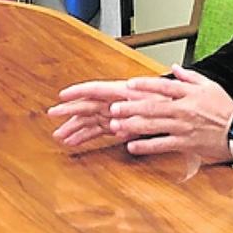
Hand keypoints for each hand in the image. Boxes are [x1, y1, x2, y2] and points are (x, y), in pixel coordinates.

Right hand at [48, 79, 168, 145]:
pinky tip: (74, 142)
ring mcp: (115, 113)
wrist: (179, 112)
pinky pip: (97, 130)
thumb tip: (115, 121)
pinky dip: (85, 136)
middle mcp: (115, 101)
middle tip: (52, 115)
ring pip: (89, 120)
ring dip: (74, 128)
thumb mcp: (155, 107)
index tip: (62, 95)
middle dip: (69, 110)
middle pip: (88, 106)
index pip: (96, 90)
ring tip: (60, 136)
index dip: (78, 92)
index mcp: (123, 92)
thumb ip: (136, 115)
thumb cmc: (168, 103)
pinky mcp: (117, 125)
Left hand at [108, 65, 232, 163]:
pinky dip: (146, 146)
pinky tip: (132, 146)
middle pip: (152, 107)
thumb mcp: (210, 86)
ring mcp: (183, 127)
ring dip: (132, 126)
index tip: (129, 84)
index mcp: (189, 93)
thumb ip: (189, 77)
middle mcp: (184, 109)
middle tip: (113, 108)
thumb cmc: (225, 109)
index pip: (163, 86)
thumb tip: (174, 67)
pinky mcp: (185, 143)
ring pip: (153, 126)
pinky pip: (162, 144)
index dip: (145, 85)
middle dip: (131, 108)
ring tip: (116, 125)